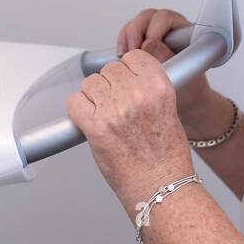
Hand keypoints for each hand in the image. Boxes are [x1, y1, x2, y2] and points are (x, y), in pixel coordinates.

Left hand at [68, 49, 194, 208]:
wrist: (159, 187)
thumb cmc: (166, 157)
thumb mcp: (169, 111)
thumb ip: (149, 90)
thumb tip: (128, 78)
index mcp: (158, 87)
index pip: (133, 57)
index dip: (128, 68)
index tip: (127, 78)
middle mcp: (136, 95)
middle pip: (109, 69)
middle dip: (110, 84)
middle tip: (116, 103)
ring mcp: (114, 111)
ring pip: (90, 83)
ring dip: (94, 95)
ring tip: (104, 113)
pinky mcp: (95, 128)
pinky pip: (74, 102)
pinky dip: (78, 109)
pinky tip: (88, 119)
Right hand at [116, 8, 213, 117]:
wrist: (186, 100)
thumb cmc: (190, 87)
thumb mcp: (182, 75)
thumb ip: (166, 57)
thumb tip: (149, 43)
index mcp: (183, 31)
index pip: (165, 18)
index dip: (153, 30)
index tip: (146, 48)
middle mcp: (168, 29)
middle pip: (146, 18)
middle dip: (136, 34)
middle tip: (132, 53)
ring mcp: (153, 34)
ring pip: (134, 25)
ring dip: (126, 40)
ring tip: (126, 58)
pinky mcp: (141, 43)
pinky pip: (126, 36)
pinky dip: (122, 45)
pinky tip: (122, 59)